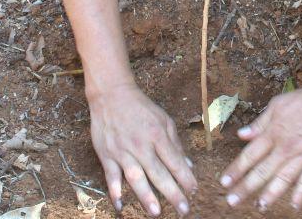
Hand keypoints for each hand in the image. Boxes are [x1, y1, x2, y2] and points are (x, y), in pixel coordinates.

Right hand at [87, 83, 195, 215]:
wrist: (111, 95)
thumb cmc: (141, 108)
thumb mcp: (163, 120)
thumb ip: (175, 143)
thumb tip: (188, 165)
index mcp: (157, 135)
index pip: (175, 161)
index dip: (186, 178)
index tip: (194, 191)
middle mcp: (140, 145)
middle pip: (158, 173)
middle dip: (172, 193)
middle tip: (183, 210)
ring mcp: (122, 151)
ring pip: (135, 178)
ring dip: (146, 196)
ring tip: (156, 212)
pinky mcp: (107, 155)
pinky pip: (111, 176)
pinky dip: (114, 190)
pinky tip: (120, 205)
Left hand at [220, 81, 301, 210]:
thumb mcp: (277, 105)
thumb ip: (260, 123)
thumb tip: (241, 135)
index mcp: (273, 133)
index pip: (250, 155)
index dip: (236, 169)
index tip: (224, 182)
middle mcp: (286, 147)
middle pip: (262, 171)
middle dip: (246, 188)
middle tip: (232, 201)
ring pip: (283, 179)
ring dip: (270, 195)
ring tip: (260, 206)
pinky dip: (301, 194)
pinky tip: (295, 205)